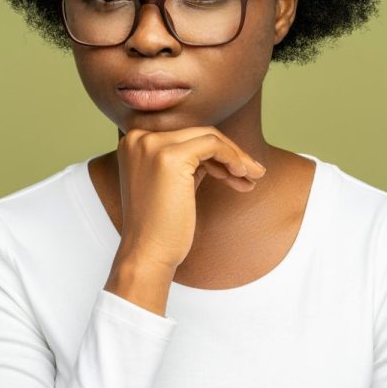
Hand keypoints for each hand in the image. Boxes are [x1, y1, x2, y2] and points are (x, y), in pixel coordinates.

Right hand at [115, 126, 265, 270]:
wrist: (148, 253)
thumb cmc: (161, 226)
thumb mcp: (171, 183)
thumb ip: (187, 162)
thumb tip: (222, 149)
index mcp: (132, 141)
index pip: (184, 136)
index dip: (214, 153)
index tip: (235, 172)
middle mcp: (138, 137)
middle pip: (197, 134)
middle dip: (229, 153)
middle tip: (252, 173)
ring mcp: (152, 145)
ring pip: (208, 137)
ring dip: (236, 156)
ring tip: (253, 177)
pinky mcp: (170, 156)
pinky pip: (213, 145)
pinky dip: (232, 157)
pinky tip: (242, 175)